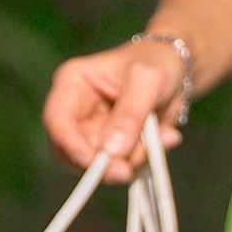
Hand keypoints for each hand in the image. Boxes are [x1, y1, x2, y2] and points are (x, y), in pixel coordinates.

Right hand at [41, 37, 186, 185]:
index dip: (70, 146)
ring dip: (132, 161)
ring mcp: (92, 134)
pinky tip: (165, 137)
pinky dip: (144, 160)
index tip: (94, 163)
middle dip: (103, 164)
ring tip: (162, 136)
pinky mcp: (111, 149)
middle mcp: (75, 112)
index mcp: (71, 84)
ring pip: (98, 166)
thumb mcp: (148, 79)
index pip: (57, 121)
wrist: (174, 70)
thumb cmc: (156, 62)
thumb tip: (111, 151)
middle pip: (71, 152)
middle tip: (129, 169)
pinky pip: (122, 168)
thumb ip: (130, 114)